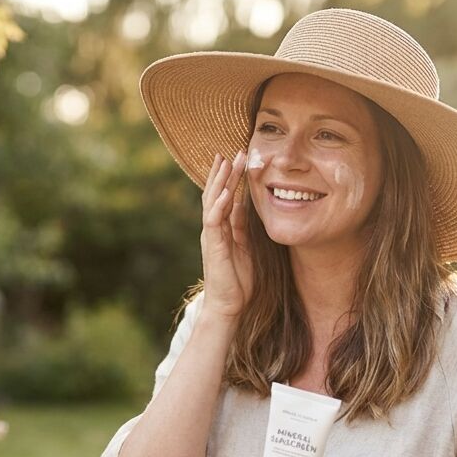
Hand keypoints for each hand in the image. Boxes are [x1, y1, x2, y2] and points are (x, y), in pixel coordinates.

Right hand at [200, 151, 252, 320]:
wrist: (228, 306)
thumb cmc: (238, 280)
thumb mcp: (245, 246)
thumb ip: (242, 225)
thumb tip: (243, 204)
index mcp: (222, 227)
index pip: (223, 195)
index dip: (230, 177)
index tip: (238, 157)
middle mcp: (213, 228)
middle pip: (215, 193)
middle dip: (225, 172)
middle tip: (235, 150)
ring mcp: (211, 236)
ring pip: (212, 202)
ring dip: (220, 181)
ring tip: (227, 162)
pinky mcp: (213, 246)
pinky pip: (213, 221)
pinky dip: (219, 205)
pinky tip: (225, 192)